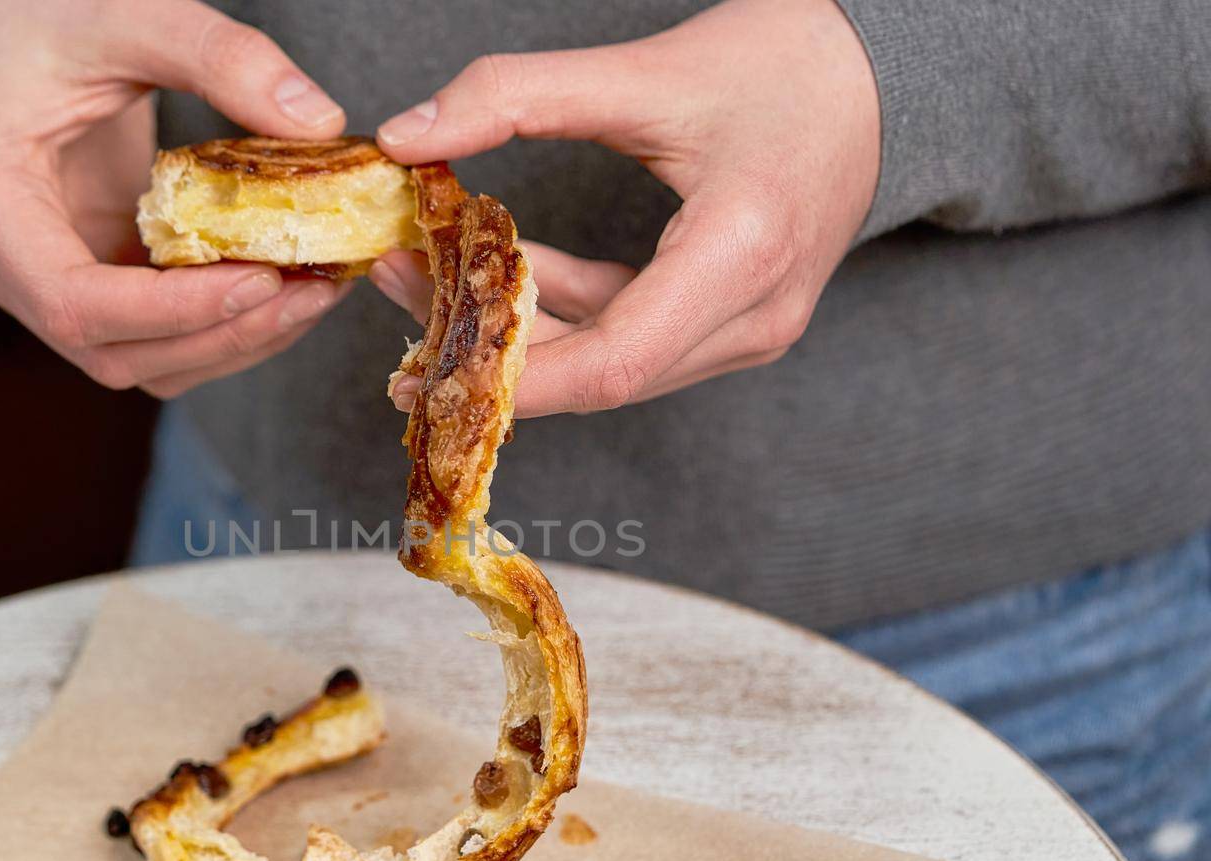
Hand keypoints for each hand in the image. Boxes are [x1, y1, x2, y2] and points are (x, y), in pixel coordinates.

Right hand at [0, 0, 353, 396]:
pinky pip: (156, 337)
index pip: (75, 303)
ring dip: (233, 342)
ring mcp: (42, 285)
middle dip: (222, 334)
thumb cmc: (52, 12)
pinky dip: (222, 326)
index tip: (263, 282)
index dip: (173, 312)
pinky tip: (285, 287)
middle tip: (313, 291)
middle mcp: (3, 265)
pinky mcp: (87, 287)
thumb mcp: (133, 14)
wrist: (13, 22)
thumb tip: (318, 122)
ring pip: (142, 361)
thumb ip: (222, 58)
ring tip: (314, 292)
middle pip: (115, 352)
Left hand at [370, 0, 879, 416]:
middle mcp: (755, 317)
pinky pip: (633, 339)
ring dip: (522, 331)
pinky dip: (566, 312)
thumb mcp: (644, 69)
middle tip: (402, 296)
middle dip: (494, 349)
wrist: (879, 78)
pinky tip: (507, 270)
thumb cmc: (784, 64)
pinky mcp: (734, 321)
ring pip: (612, 365)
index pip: (611, 363)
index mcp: (742, 255)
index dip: (511, 376)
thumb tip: (409, 135)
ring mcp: (751, 329)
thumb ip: (518, 95)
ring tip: (431, 277)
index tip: (421, 363)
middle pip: (601, 375)